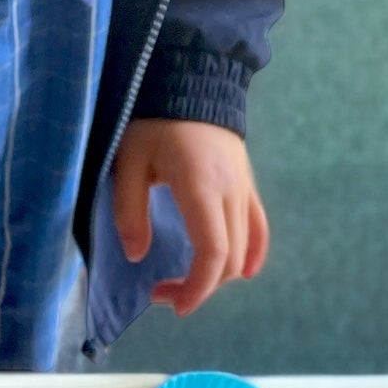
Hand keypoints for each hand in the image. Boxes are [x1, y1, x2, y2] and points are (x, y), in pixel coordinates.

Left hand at [112, 119, 269, 315]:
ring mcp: (244, 189)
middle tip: (161, 292)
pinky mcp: (248, 185)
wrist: (191, 83)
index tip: (172, 304)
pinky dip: (253, 254)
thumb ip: (129, 210)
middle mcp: (231, 192)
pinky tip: (242, 273)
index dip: (197, 287)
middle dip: (198, 286)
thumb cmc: (153, 121)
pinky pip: (259, 227)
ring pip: (244, 249)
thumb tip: (137, 255)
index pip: (213, 252)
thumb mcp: (128, 161)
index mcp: (201, 186)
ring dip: (217, 274)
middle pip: (229, 258)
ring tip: (185, 281)